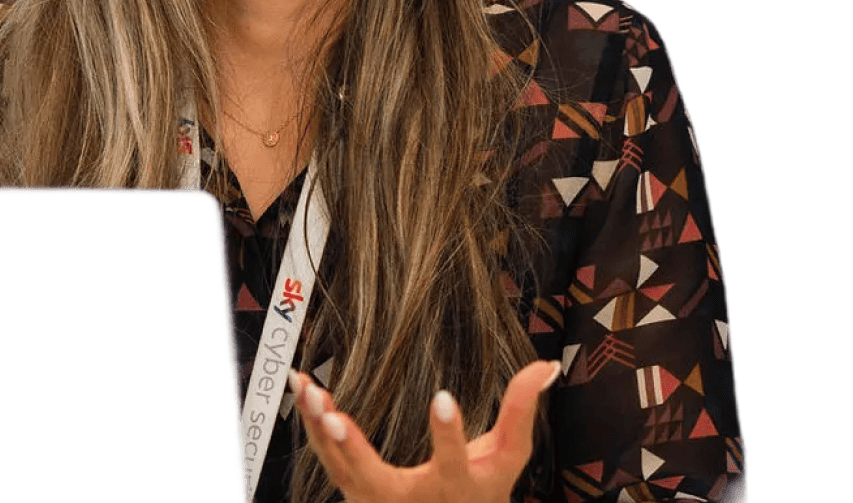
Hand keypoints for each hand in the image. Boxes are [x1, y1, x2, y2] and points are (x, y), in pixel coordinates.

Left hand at [292, 361, 562, 502]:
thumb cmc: (484, 490)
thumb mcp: (509, 455)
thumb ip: (523, 408)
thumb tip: (548, 363)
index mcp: (456, 488)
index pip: (454, 461)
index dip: (449, 432)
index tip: (443, 397)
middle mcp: (411, 501)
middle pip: (374, 479)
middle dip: (352, 448)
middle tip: (334, 415)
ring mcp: (376, 500)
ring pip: (340, 467)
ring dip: (320, 428)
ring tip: (307, 386)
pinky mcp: (355, 491)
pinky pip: (328, 459)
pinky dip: (314, 426)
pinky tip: (305, 390)